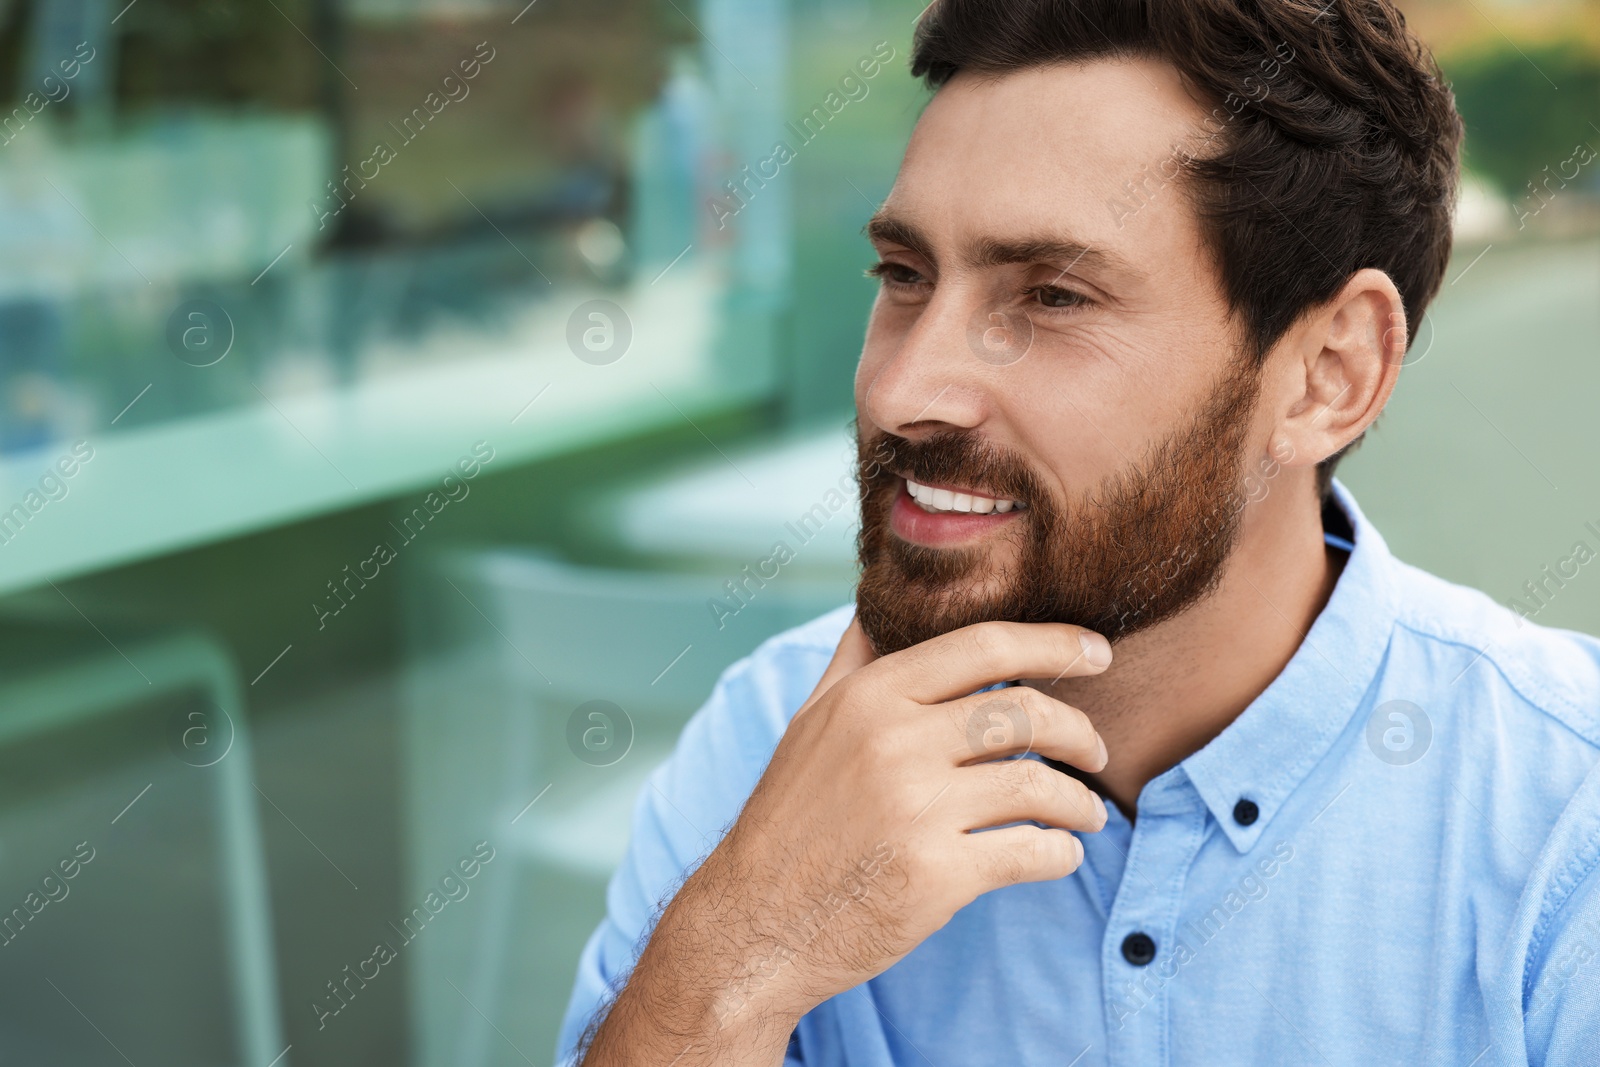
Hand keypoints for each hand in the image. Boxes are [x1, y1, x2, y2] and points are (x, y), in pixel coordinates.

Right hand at [580, 617, 1111, 1066]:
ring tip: (1086, 814)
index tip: (1097, 652)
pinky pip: (1032, 851)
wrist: (756, 920)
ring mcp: (916, 809)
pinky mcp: (936, 874)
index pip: (986, 647)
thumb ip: (854, 661)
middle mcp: (895, 743)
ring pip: (1039, 784)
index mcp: (872, 696)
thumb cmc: (791, 817)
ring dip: (1080, 801)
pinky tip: (1059, 853)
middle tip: (1095, 749)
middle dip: (1080, 731)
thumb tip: (876, 604)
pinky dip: (1061, 853)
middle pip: (1025, 713)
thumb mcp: (810, 722)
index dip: (1055, 643)